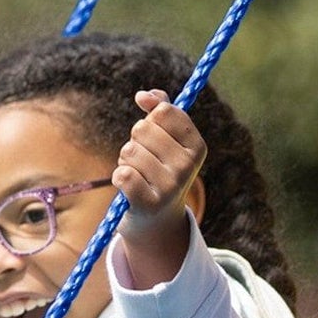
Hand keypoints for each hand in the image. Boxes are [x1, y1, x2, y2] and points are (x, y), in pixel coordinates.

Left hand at [112, 90, 205, 289]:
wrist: (157, 221)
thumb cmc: (159, 172)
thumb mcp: (167, 141)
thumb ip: (160, 110)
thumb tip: (143, 95)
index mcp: (197, 147)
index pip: (164, 111)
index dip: (150, 118)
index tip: (154, 134)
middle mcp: (188, 166)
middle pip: (142, 129)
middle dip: (135, 141)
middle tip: (144, 161)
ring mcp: (170, 186)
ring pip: (129, 151)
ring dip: (125, 161)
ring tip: (138, 175)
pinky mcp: (149, 203)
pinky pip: (122, 174)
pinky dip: (119, 177)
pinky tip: (128, 187)